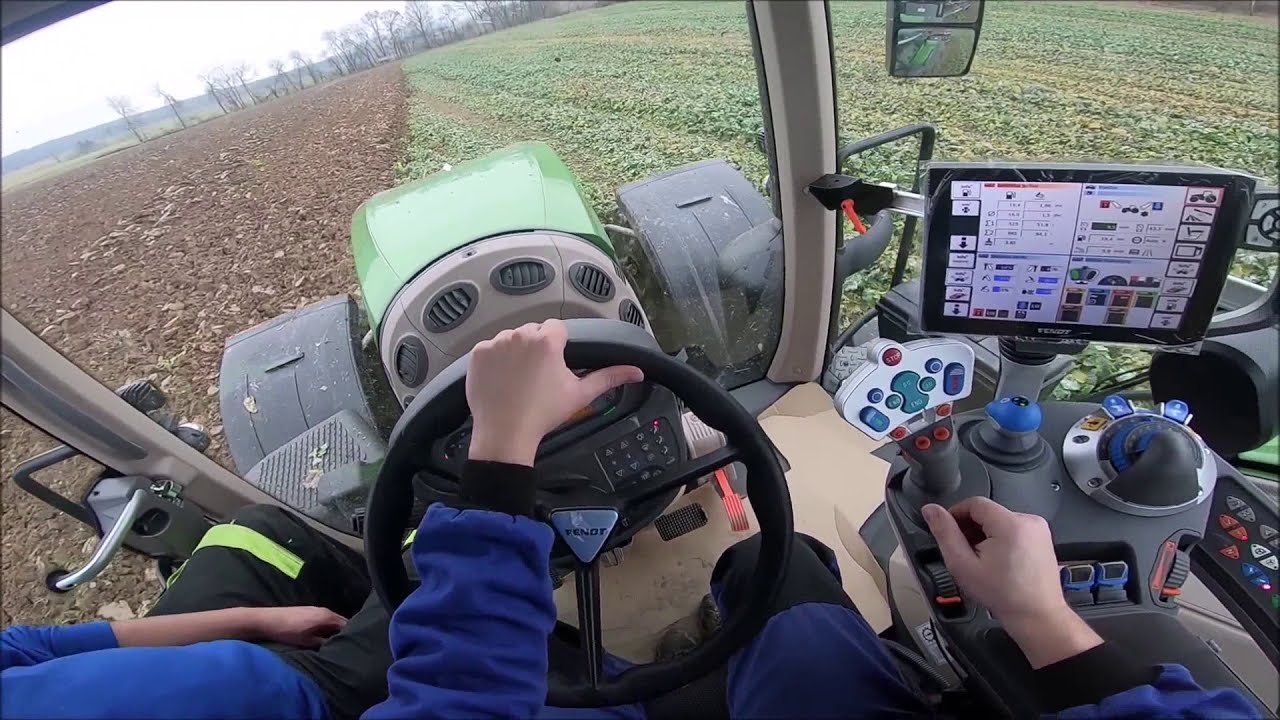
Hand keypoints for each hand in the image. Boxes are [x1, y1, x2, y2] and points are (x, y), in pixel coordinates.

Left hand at [252, 606, 346, 648]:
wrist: (267, 621)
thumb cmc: (288, 632)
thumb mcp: (307, 642)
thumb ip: (324, 643)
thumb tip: (336, 647)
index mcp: (327, 617)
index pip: (347, 625)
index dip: (351, 635)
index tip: (352, 647)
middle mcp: (325, 610)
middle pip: (341, 622)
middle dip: (344, 633)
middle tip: (345, 646)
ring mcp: (316, 609)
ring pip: (332, 620)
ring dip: (334, 630)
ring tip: (334, 643)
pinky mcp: (308, 611)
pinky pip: (324, 619)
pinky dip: (327, 627)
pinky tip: (322, 636)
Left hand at [466, 319, 643, 465]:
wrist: (505, 433)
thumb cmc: (544, 414)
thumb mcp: (580, 394)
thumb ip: (609, 377)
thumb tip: (636, 372)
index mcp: (547, 341)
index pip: (556, 328)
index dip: (558, 346)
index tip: (554, 366)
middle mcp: (520, 335)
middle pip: (533, 332)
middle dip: (537, 348)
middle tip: (538, 377)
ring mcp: (496, 343)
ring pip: (511, 339)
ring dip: (515, 352)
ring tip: (519, 380)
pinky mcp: (478, 354)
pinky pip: (490, 349)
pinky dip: (495, 361)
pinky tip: (502, 381)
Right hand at [923, 497, 1101, 667]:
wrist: (1036, 616)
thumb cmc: (1004, 595)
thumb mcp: (963, 565)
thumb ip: (944, 534)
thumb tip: (931, 510)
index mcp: (1010, 524)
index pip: (974, 503)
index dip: (956, 515)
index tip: (948, 531)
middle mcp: (1029, 521)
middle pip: (987, 512)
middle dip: (971, 528)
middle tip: (964, 552)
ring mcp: (1038, 529)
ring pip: (999, 520)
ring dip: (985, 534)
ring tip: (982, 559)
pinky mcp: (1042, 538)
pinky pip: (1014, 529)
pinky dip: (1001, 539)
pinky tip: (997, 561)